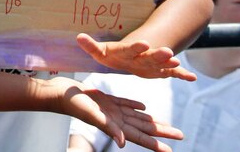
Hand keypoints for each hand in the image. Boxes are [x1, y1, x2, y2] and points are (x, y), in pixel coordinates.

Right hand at [53, 76, 182, 151]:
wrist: (59, 93)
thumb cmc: (73, 104)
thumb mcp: (92, 115)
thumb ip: (108, 128)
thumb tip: (123, 144)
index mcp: (114, 125)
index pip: (140, 137)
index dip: (155, 144)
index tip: (171, 150)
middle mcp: (116, 119)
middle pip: (143, 128)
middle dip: (161, 132)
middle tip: (180, 134)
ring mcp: (112, 110)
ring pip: (137, 117)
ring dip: (152, 121)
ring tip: (166, 124)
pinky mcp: (107, 100)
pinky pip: (126, 104)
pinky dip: (136, 106)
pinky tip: (144, 108)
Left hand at [76, 33, 195, 80]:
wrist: (130, 54)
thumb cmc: (112, 55)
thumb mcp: (101, 51)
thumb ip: (91, 46)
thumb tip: (78, 37)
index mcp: (126, 51)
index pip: (130, 48)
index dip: (136, 47)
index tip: (144, 43)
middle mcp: (141, 55)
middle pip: (149, 55)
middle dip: (157, 54)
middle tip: (167, 52)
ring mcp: (152, 62)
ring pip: (161, 63)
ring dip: (168, 63)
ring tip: (177, 62)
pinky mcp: (159, 70)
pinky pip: (172, 73)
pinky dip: (181, 75)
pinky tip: (192, 78)